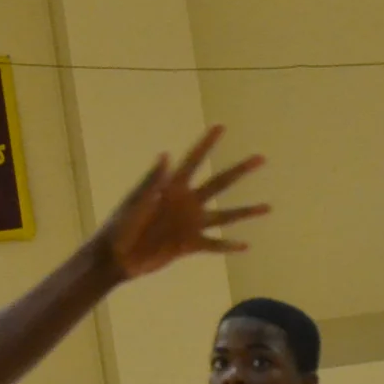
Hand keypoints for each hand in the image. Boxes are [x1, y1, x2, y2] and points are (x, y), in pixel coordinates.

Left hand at [92, 126, 267, 283]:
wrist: (116, 257)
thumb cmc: (121, 225)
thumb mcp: (135, 201)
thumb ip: (152, 180)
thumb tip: (166, 154)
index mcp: (172, 187)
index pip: (193, 160)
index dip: (207, 143)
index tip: (221, 126)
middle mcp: (187, 202)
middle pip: (219, 183)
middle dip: (240, 170)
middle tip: (261, 158)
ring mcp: (190, 223)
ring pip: (225, 215)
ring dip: (246, 212)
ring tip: (268, 207)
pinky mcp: (189, 245)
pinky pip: (214, 244)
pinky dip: (228, 246)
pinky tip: (245, 246)